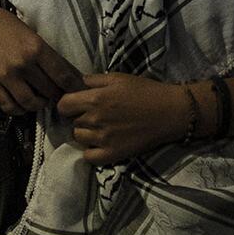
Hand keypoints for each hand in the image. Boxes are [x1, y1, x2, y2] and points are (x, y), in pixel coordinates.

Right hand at [0, 1, 85, 114]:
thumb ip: (49, 55)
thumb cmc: (5, 26)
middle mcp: (22, 64)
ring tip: (41, 99)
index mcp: (36, 47)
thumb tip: (72, 76)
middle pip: (50, 91)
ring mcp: (5, 76)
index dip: (74, 87)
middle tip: (58, 94)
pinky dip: (19, 110)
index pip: (63, 76)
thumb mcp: (31, 34)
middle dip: (57, 95)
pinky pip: (9, 107)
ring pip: (31, 104)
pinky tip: (23, 103)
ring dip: (39, 104)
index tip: (77, 91)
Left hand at [55, 73, 189, 166]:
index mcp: (95, 99)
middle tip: (95, 115)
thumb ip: (93, 80)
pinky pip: (88, 157)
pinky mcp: (113, 154)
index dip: (67, 104)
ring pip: (78, 138)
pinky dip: (91, 151)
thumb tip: (77, 84)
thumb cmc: (146, 91)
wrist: (170, 112)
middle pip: (72, 122)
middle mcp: (95, 119)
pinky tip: (100, 144)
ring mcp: (103, 139)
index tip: (76, 105)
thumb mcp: (118, 77)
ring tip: (99, 129)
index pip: (63, 105)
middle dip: (79, 118)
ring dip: (85, 133)